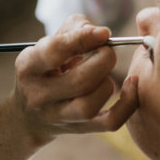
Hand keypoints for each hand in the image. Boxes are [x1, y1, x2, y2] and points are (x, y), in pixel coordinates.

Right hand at [13, 15, 138, 142]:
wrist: (29, 115)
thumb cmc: (45, 69)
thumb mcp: (47, 45)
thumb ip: (73, 29)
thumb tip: (100, 33)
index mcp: (27, 68)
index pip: (53, 53)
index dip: (82, 39)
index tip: (104, 32)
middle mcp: (39, 95)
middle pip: (79, 81)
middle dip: (103, 61)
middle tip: (107, 51)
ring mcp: (58, 117)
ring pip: (90, 105)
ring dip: (107, 82)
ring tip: (104, 72)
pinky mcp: (79, 130)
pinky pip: (110, 122)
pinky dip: (127, 104)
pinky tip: (131, 84)